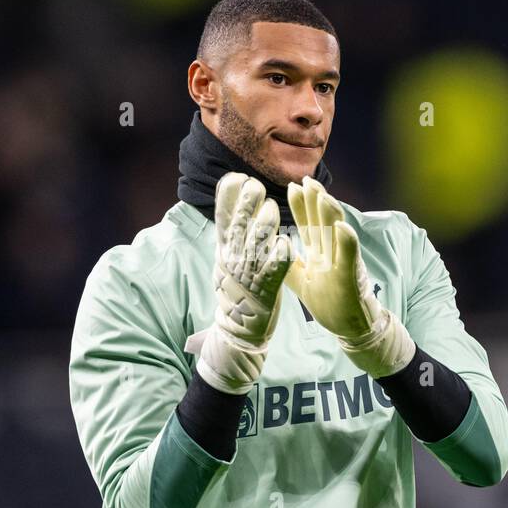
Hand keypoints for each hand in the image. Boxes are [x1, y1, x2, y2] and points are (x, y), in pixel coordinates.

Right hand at [195, 172, 292, 393]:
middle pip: (239, 226)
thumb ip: (228, 230)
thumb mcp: (224, 257)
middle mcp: (235, 259)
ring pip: (257, 244)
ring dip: (264, 225)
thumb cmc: (235, 288)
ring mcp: (250, 274)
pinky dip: (279, 256)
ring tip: (272, 209)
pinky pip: (274, 269)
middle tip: (256, 185)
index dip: (230, 197)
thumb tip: (228, 197)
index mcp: (225, 250)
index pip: (223, 217)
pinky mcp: (266, 289)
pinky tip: (285, 242)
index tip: (239, 178)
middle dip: (247, 204)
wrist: (238, 329)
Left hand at [284, 177, 414, 377]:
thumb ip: (289, 265)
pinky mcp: (351, 278)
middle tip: (306, 179)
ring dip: (330, 214)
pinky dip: (347, 242)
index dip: (301, 206)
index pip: (308, 225)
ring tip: (322, 195)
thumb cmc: (330, 303)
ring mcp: (343, 263)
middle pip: (322, 223)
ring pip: (337, 234)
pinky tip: (342, 228)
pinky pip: (349, 258)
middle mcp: (332, 254)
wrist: (350, 328)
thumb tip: (271, 249)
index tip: (292, 186)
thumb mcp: (302, 282)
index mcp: (319, 254)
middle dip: (315, 201)